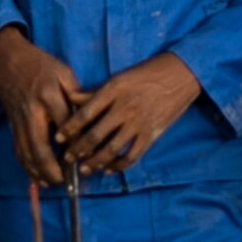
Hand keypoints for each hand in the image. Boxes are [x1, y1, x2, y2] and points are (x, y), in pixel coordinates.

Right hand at [0, 28, 83, 184]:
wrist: (7, 58)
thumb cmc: (40, 64)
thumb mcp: (63, 72)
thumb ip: (77, 94)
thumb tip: (90, 116)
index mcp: (48, 96)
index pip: (65, 126)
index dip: (76, 144)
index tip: (88, 157)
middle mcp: (32, 112)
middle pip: (40, 146)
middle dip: (51, 168)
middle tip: (64, 181)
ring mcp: (19, 120)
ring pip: (26, 152)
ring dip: (37, 171)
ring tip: (52, 184)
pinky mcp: (12, 125)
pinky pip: (18, 149)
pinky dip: (26, 166)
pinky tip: (36, 176)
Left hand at [60, 53, 202, 173]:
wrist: (181, 74)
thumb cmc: (147, 73)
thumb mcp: (119, 77)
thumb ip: (95, 92)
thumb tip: (70, 98)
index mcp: (114, 91)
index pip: (85, 113)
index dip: (69, 128)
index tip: (59, 138)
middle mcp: (125, 108)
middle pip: (96, 135)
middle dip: (78, 149)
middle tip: (68, 158)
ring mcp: (139, 123)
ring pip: (112, 149)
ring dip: (95, 161)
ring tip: (85, 168)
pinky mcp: (152, 134)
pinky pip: (133, 155)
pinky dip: (119, 165)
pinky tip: (109, 168)